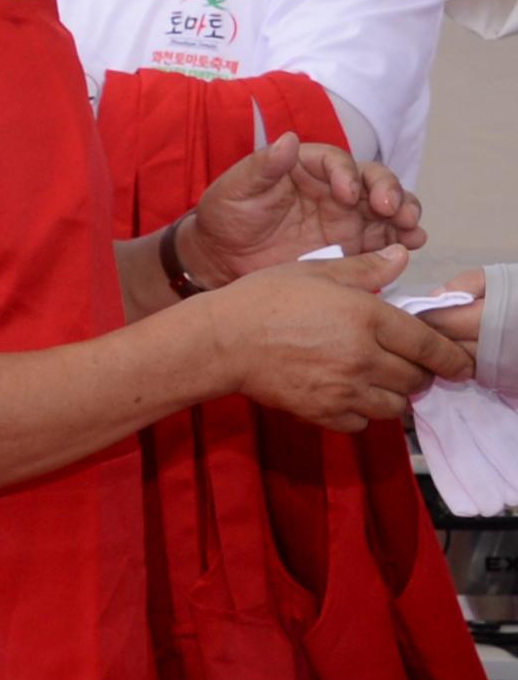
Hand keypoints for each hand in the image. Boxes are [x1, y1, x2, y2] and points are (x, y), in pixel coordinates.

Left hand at [184, 134, 424, 288]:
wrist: (222, 257)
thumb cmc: (226, 215)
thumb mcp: (235, 189)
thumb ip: (263, 166)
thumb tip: (288, 139)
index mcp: (306, 166)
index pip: (337, 161)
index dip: (347, 174)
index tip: (347, 194)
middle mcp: (334, 187)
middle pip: (373, 180)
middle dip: (389, 190)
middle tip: (391, 208)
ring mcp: (347, 215)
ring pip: (388, 207)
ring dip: (405, 213)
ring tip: (412, 228)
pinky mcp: (353, 244)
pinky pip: (385, 238)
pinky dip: (403, 239)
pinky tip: (412, 244)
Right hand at [207, 248, 472, 430]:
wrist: (220, 341)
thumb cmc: (263, 299)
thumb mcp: (314, 271)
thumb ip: (363, 268)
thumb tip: (401, 257)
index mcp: (367, 317)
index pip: (428, 344)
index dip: (449, 357)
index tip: (458, 364)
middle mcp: (363, 357)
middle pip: (416, 379)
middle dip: (419, 375)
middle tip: (406, 367)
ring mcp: (344, 389)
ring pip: (394, 406)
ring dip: (393, 396)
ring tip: (378, 383)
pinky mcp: (323, 411)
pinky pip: (361, 423)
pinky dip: (361, 414)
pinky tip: (347, 397)